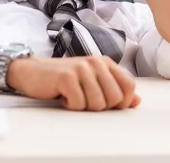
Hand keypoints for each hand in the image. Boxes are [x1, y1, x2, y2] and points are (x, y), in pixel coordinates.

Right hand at [7, 56, 141, 110]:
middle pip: (115, 98)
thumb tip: (137, 101)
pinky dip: (70, 106)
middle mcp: (95, 62)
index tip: (107, 104)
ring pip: (97, 104)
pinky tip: (63, 96)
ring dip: (83, 106)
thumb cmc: (63, 78)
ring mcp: (81, 68)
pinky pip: (79, 104)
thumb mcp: (92, 81)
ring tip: (73, 96)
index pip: (129, 86)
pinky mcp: (66, 77)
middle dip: (100, 106)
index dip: (122, 102)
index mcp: (105, 62)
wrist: (32, 71)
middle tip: (85, 99)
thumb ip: (115, 89)